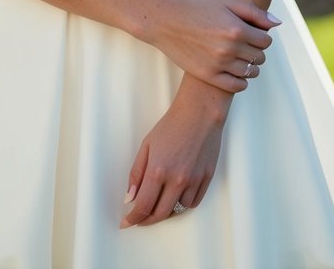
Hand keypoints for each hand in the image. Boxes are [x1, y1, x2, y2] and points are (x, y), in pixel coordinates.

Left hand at [120, 78, 228, 228]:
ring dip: (166, 209)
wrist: (200, 112)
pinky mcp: (206, 178)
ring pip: (178, 210)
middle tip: (140, 219)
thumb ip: (137, 173)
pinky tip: (177, 194)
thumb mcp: (147, 145)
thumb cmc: (172, 125)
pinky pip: (193, 202)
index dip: (133, 218)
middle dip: (147, 220)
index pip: (143, 206)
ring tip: (160, 199)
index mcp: (158, 170)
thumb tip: (130, 197)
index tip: (127, 222)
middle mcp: (177, 179)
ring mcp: (194, 180)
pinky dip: (184, 203)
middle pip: (160, 214)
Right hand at [146, 0, 278, 93]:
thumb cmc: (196, 8)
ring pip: (250, 72)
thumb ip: (254, 11)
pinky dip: (241, 81)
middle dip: (257, 50)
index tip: (253, 33)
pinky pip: (236, 86)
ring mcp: (219, 64)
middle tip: (245, 44)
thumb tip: (277, 24)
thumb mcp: (225, 2)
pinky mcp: (209, 76)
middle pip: (260, 57)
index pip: (266, 40)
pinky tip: (235, 71)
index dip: (262, 36)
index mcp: (236, 29)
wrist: (166, 22)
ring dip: (250, 65)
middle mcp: (230, 48)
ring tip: (240, 56)